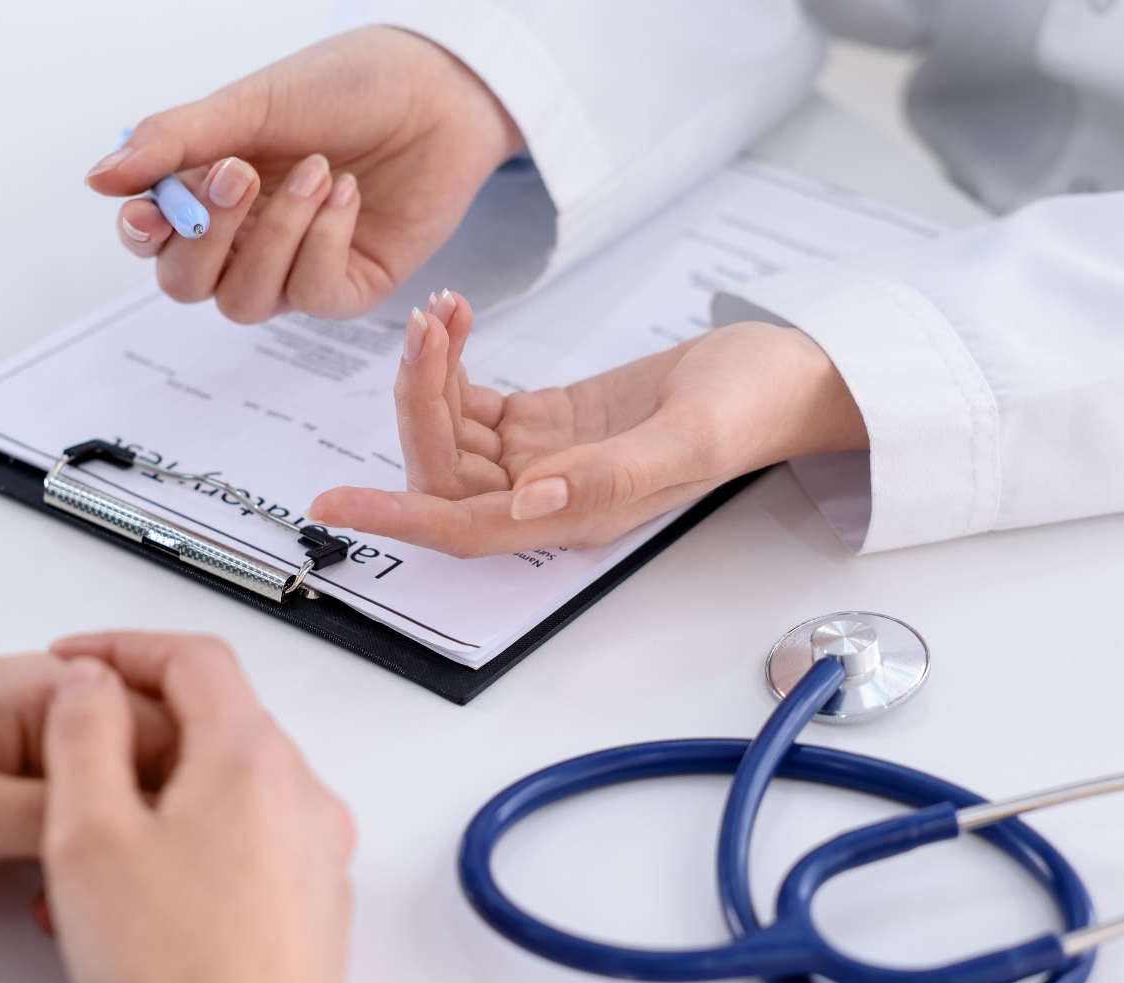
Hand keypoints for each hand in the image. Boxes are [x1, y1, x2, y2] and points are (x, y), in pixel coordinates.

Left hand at [0, 655, 174, 901]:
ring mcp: (13, 748)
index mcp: (41, 687)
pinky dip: (72, 855)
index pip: (165, 726)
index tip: (191, 846)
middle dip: (147, 823)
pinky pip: (64, 815)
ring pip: (105, 793)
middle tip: (138, 878)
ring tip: (91, 893)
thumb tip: (140, 826)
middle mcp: (36, 709)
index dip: (185, 793)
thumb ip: (62, 817)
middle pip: (142, 758)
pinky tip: (58, 892)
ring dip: (108, 844)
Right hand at [41, 633, 352, 982]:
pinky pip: (253, 836)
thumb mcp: (88, 835)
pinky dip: (198, 835)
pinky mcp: (315, 900)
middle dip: (143, 721)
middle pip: (221, 716)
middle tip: (79, 747)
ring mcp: (317, 849)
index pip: (196, 657)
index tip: (78, 660)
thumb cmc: (178, 974)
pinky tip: (150, 890)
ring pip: (235, 781)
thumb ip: (84, 735)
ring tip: (100, 839)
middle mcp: (302, 794)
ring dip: (166, 787)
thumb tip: (92, 683)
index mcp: (252, 758)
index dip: (125, 646)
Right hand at [88, 27, 524, 322]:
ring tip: (320, 171)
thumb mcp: (249, 103)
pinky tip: (349, 195)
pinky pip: (313, 295)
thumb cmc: (346, 87)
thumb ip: (173, 142)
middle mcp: (246, 238)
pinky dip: (325, 244)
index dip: (143, 235)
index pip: (151, 241)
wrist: (436, 88)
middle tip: (243, 172)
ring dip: (276, 235)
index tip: (151, 211)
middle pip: (187, 285)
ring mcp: (297, 268)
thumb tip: (97, 178)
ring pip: (246, 300)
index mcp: (211, 191)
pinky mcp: (350, 286)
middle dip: (209, 236)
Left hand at [306, 293, 868, 557]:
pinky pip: (473, 402)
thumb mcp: (691, 436)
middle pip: (444, 473)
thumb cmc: (755, 404)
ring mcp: (546, 460)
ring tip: (444, 312)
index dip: (397, 517)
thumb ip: (612, 476)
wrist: (788, 370)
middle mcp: (550, 499)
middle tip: (429, 328)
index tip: (334, 503)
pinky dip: (453, 362)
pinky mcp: (548, 421)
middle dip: (420, 402)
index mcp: (578, 517)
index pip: (465, 529)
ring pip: (450, 435)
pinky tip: (458, 318)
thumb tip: (530, 500)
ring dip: (431, 376)